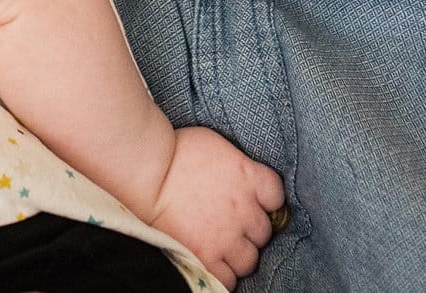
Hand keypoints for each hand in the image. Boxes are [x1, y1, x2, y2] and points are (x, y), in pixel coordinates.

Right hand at [142, 126, 286, 288]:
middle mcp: (244, 209)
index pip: (276, 197)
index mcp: (249, 177)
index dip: (265, 201)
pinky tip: (212, 264)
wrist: (148, 170)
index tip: (251, 202)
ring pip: (249, 260)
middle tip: (229, 225)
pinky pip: (228, 280)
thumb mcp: (217, 145)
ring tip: (221, 247)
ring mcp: (227, 236)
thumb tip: (238, 177)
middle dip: (248, 230)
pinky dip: (223, 275)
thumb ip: (236, 165)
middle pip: (264, 231)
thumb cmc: (177, 150)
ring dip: (238, 255)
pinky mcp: (206, 256)